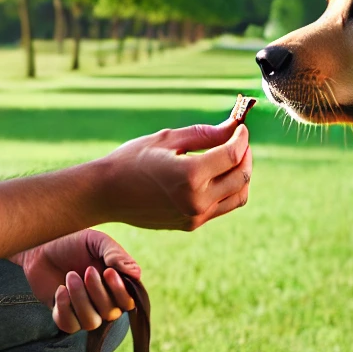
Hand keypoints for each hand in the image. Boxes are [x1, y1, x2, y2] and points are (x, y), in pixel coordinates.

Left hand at [14, 229, 142, 332]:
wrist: (41, 246)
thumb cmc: (72, 243)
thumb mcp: (96, 241)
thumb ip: (116, 254)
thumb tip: (136, 274)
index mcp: (115, 285)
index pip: (128, 302)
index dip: (120, 292)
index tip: (108, 272)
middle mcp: (103, 302)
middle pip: (110, 313)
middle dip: (98, 292)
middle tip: (86, 270)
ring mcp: (83, 311)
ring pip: (91, 322)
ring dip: (81, 299)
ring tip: (70, 276)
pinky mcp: (64, 316)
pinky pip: (70, 325)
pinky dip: (65, 308)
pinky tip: (60, 289)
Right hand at [99, 119, 251, 230]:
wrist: (106, 194)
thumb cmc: (132, 160)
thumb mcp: (168, 139)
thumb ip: (205, 134)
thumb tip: (234, 127)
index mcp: (190, 175)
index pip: (233, 155)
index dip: (242, 138)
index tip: (240, 127)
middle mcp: (197, 200)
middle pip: (242, 176)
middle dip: (246, 155)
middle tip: (239, 140)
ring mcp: (195, 216)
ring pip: (239, 196)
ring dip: (242, 175)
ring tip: (230, 158)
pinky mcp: (191, 224)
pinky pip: (223, 207)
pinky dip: (228, 189)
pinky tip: (215, 175)